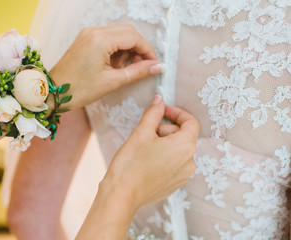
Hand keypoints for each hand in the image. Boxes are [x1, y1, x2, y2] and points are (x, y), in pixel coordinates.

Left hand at [49, 25, 162, 109]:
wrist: (54, 92)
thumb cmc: (79, 89)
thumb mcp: (112, 81)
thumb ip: (137, 71)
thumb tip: (157, 66)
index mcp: (101, 39)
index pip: (134, 37)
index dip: (147, 50)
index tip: (153, 64)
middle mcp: (94, 31)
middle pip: (127, 32)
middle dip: (138, 49)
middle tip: (140, 67)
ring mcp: (88, 34)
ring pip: (117, 35)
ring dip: (126, 49)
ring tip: (124, 69)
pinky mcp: (85, 39)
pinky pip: (107, 38)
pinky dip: (115, 49)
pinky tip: (114, 65)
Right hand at [102, 95, 199, 211]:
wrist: (121, 196)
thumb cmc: (130, 164)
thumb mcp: (141, 132)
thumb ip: (154, 113)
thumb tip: (160, 100)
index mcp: (185, 146)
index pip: (191, 122)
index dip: (176, 112)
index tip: (162, 110)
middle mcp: (189, 162)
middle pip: (183, 135)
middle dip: (166, 129)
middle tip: (145, 133)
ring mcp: (183, 175)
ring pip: (178, 149)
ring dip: (164, 143)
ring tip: (144, 149)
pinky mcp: (175, 184)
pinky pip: (174, 163)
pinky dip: (163, 157)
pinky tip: (146, 161)